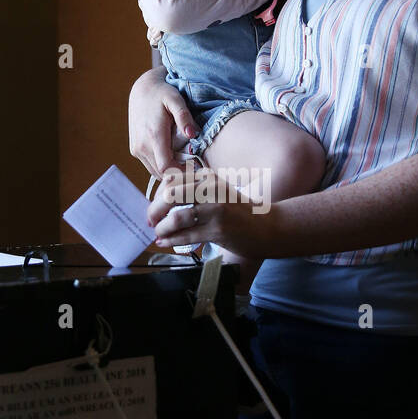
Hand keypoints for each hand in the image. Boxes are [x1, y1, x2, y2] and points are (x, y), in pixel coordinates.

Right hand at [128, 69, 198, 177]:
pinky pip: (150, 166)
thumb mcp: (176, 100)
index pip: (166, 167)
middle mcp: (141, 146)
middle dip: (179, 174)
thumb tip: (192, 134)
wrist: (142, 90)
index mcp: (153, 136)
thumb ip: (184, 117)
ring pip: (155, 172)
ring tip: (185, 162)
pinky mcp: (135, 150)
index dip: (182, 173)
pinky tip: (174, 156)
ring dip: (170, 171)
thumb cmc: (162, 94)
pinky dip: (162, 166)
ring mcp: (136, 150)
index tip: (196, 169)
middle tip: (195, 167)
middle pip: (162, 173)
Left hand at [146, 167, 279, 260]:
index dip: (157, 195)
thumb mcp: (217, 191)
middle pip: (171, 194)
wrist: (267, 227)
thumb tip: (162, 199)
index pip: (172, 180)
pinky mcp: (218, 229)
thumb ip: (194, 190)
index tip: (154, 206)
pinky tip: (164, 241)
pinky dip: (171, 239)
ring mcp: (216, 209)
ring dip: (162, 227)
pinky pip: (187, 235)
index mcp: (208, 177)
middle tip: (150, 220)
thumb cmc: (239, 211)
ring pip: (177, 217)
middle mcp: (211, 189)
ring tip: (159, 233)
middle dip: (155, 209)